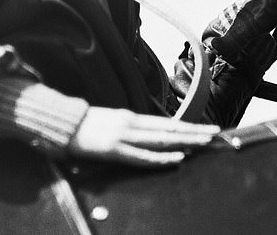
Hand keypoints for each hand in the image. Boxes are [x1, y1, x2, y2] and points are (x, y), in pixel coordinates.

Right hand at [67, 107, 218, 166]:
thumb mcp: (110, 123)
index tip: (206, 128)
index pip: (165, 123)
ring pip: (161, 139)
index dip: (187, 126)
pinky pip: (142, 156)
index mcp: (131, 118)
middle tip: (216, 132)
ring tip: (204, 142)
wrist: (60, 124)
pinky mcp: (113, 149)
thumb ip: (129, 129)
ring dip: (185, 141)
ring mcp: (123, 135)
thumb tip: (147, 135)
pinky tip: (176, 158)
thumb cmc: (84, 126)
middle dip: (194, 131)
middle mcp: (131, 123)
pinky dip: (161, 157)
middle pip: (169, 129)